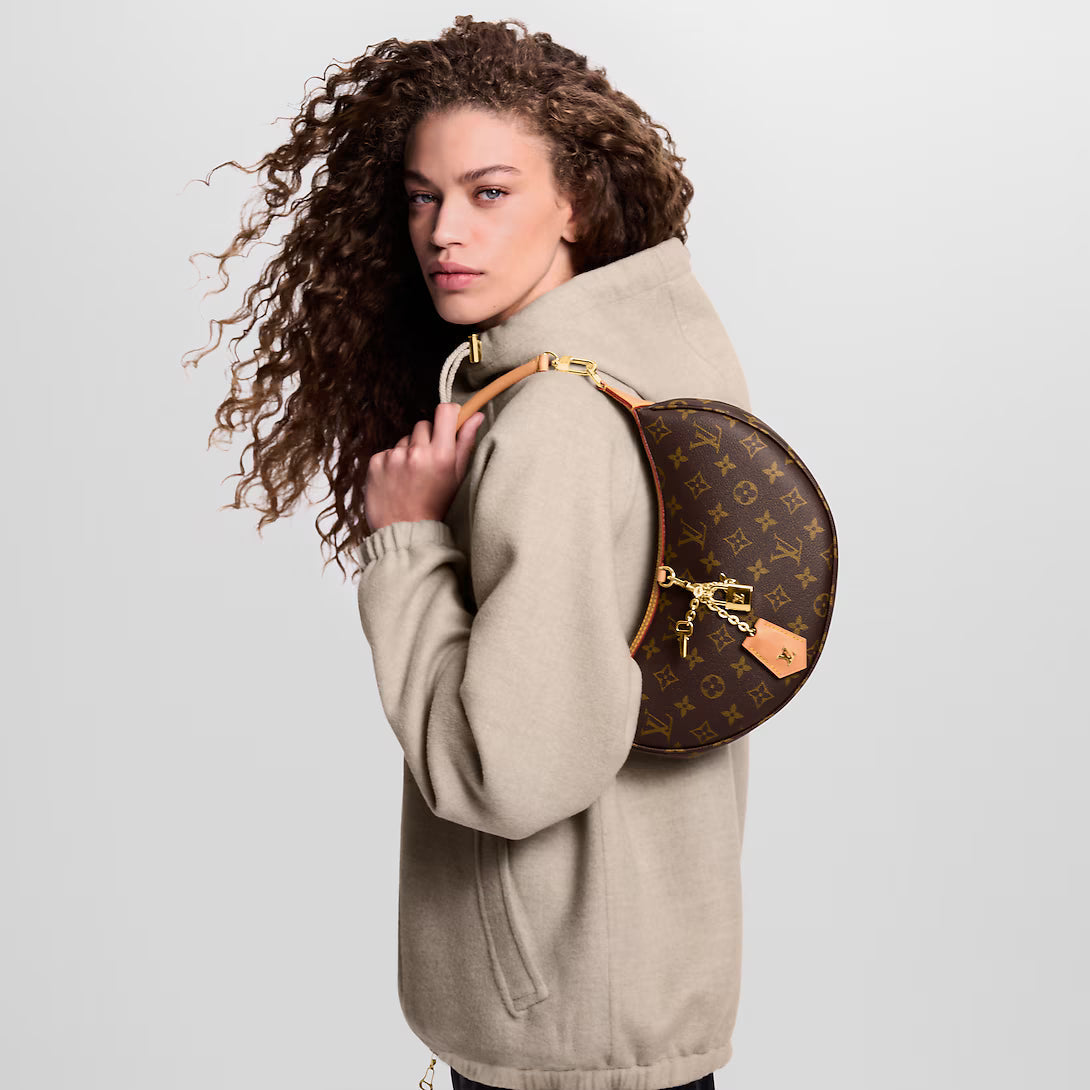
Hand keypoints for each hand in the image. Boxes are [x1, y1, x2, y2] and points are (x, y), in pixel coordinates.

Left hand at [364, 402, 485, 531]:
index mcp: (441, 454)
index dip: (449, 414)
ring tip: (412, 476)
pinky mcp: (375, 463)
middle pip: (423, 424)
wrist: (404, 532)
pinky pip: (387, 451)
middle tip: (429, 463)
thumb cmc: (435, 506)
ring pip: (404, 439)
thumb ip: (466, 443)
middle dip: (428, 438)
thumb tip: (476, 415)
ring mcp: (394, 457)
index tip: (449, 423)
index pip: (445, 411)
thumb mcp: (457, 477)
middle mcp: (417, 452)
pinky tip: (397, 480)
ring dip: (409, 451)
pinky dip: (392, 462)